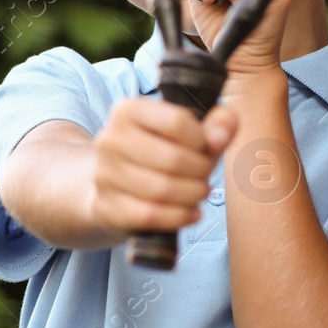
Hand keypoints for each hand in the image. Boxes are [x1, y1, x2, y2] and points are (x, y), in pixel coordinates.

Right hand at [86, 96, 236, 236]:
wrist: (114, 184)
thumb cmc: (161, 151)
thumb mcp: (190, 131)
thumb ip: (217, 124)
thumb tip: (223, 135)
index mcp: (128, 110)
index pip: (177, 122)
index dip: (202, 139)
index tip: (206, 148)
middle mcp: (110, 139)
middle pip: (173, 159)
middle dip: (201, 171)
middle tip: (206, 175)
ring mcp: (104, 175)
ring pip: (162, 189)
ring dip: (193, 195)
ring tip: (201, 192)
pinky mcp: (106, 207)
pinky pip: (150, 215)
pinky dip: (179, 216)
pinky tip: (192, 213)